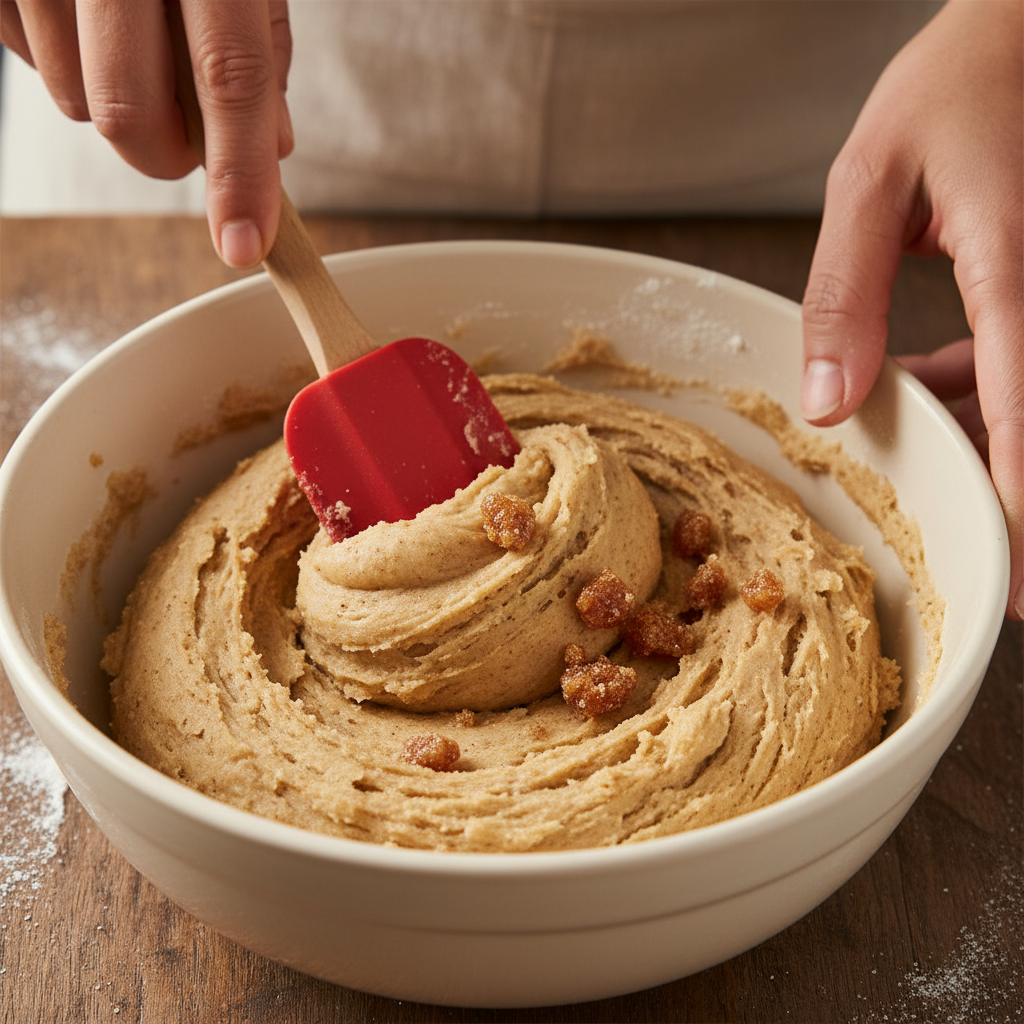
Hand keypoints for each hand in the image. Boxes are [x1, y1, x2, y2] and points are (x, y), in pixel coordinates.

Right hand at [0, 0, 292, 268]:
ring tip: (127, 36)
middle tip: (188, 139)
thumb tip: (275, 148)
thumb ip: (260, 47)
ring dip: (112, 100)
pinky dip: (60, 59)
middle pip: (132, 118)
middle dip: (168, 156)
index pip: (228, 80)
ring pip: (73, 101)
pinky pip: (24, 59)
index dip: (241, 177)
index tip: (245, 246)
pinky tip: (80, 12)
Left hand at [801, 0, 1022, 618]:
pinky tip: (925, 373)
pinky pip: (1023, 364)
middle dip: (997, 475)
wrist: (1023, 24)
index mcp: (1015, 266)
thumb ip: (844, 294)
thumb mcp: (872, 179)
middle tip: (959, 525)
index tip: (1019, 586)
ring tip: (905, 411)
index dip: (1021, 503)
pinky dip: (982, 385)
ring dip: (978, 427)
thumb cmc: (963, 77)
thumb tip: (825, 401)